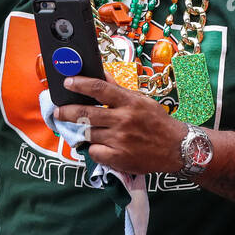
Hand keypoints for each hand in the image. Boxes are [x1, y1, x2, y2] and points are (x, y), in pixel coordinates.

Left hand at [55, 76, 186, 173]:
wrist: (177, 148)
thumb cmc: (157, 121)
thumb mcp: (141, 100)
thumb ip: (119, 90)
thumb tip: (102, 76)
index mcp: (129, 102)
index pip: (100, 89)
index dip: (81, 84)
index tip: (67, 82)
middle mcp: (123, 120)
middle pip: (86, 114)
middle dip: (67, 111)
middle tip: (58, 111)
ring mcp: (120, 140)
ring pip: (88, 134)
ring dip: (84, 132)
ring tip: (85, 130)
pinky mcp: (119, 158)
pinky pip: (95, 152)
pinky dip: (94, 149)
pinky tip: (101, 146)